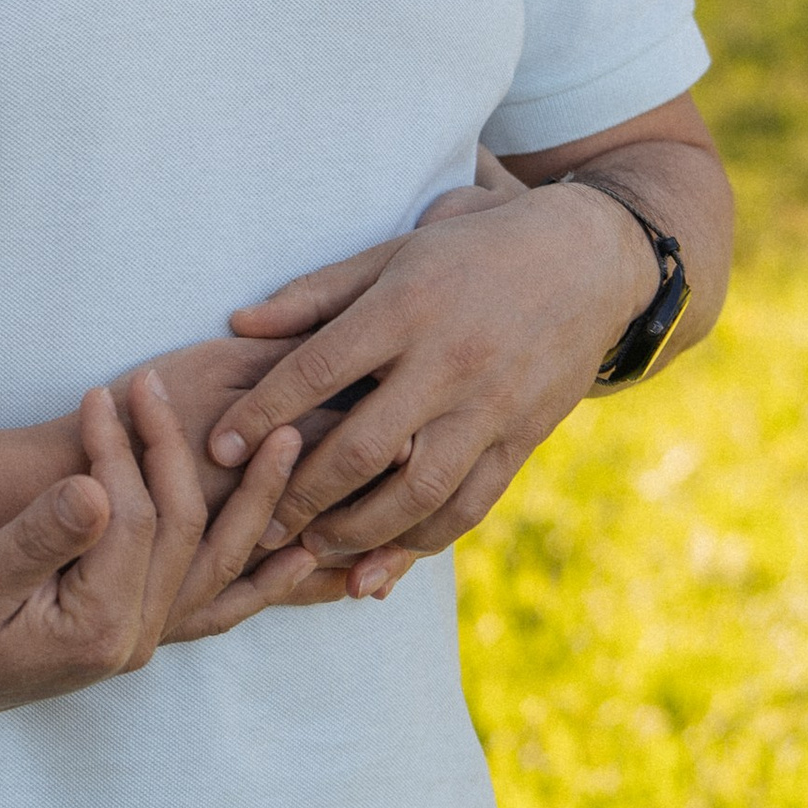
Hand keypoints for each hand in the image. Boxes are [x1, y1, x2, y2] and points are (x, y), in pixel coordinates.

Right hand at [0, 370, 307, 719]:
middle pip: (184, 532)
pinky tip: (297, 554)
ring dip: (255, 502)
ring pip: (218, 564)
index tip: (102, 394)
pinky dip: (259, 581)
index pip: (134, 518)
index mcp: (97, 627)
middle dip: (176, 451)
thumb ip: (37, 536)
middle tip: (164, 385)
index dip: (121, 450)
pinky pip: (216, 607)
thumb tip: (94, 489)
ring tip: (289, 439)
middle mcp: (133, 640)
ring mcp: (142, 640)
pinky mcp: (137, 633)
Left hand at [209, 180, 658, 568]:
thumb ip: (317, 293)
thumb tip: (239, 326)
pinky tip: (383, 560)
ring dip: (358, 532)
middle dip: (302, 494)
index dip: (261, 414)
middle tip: (257, 525)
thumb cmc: (473, 247)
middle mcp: (449, 363)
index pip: (317, 370)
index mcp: (406, 307)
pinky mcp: (524, 439)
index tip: (218, 450)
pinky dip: (422, 542)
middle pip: (362, 448)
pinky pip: (470, 506)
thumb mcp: (395, 251)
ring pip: (417, 493)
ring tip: (313, 550)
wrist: (590, 258)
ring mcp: (492, 407)